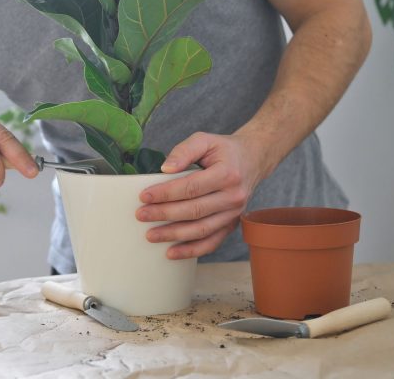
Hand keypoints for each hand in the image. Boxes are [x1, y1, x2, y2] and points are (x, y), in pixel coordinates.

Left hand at [136, 132, 266, 259]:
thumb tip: (165, 168)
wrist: (253, 160)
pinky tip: (171, 253)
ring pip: (201, 230)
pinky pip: (211, 242)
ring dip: (174, 235)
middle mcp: (233, 196)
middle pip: (194, 210)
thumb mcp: (205, 140)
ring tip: (151, 235)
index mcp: (227, 174)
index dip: (166, 193)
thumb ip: (184, 150)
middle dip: (164, 214)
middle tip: (141, 215)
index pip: (191, 187)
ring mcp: (234, 214)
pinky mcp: (231, 225)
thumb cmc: (224, 150)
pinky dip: (191, 250)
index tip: (144, 196)